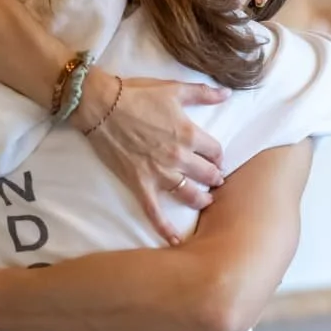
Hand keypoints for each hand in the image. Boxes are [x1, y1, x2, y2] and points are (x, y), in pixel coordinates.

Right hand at [74, 69, 229, 243]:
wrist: (101, 105)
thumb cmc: (136, 94)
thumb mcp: (174, 89)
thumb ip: (203, 93)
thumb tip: (228, 93)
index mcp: (189, 134)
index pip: (216, 152)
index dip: (218, 155)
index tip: (215, 158)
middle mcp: (178, 157)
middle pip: (208, 175)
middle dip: (215, 178)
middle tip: (214, 180)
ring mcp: (159, 173)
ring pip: (190, 195)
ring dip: (201, 200)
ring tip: (205, 200)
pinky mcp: (140, 184)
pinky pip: (155, 212)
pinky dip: (165, 228)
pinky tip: (175, 241)